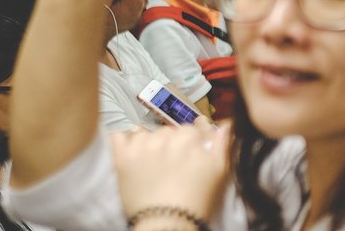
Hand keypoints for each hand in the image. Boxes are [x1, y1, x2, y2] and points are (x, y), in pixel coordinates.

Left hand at [111, 118, 230, 221]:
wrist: (167, 225)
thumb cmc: (197, 200)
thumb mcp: (220, 171)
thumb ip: (223, 143)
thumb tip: (225, 123)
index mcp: (190, 137)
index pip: (191, 129)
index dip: (192, 143)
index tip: (190, 156)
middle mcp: (165, 136)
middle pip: (168, 131)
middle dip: (171, 143)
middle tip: (173, 166)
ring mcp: (142, 145)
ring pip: (146, 133)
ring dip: (150, 143)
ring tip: (153, 165)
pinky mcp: (123, 157)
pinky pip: (119, 135)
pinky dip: (124, 138)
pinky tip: (131, 149)